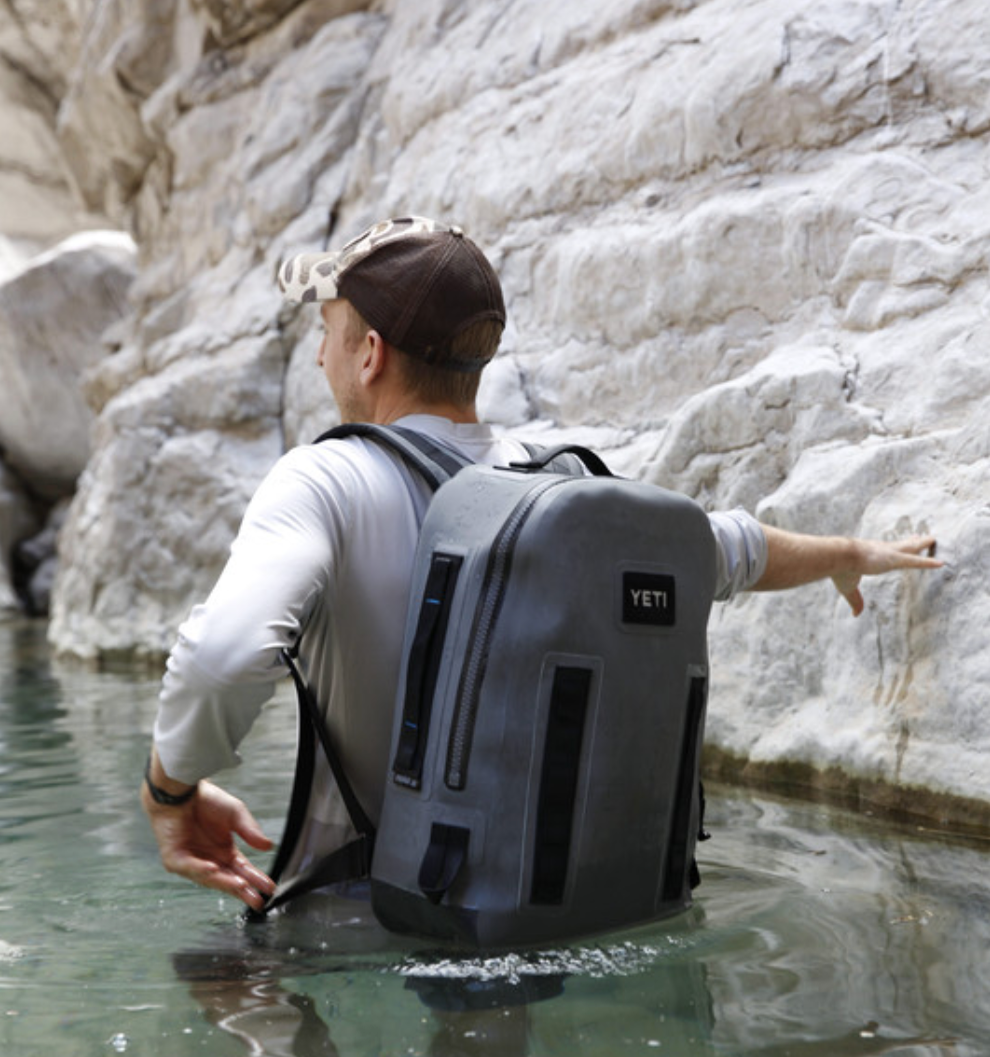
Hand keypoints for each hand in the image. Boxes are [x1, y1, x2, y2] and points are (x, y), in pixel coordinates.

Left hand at [141, 779, 275, 909]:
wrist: (181, 789)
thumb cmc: (206, 800)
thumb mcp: (236, 814)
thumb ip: (250, 831)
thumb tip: (268, 846)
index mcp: (224, 851)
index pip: (242, 870)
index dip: (256, 879)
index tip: (269, 888)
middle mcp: (209, 860)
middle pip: (228, 880)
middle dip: (242, 891)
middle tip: (257, 901)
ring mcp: (191, 861)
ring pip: (209, 878)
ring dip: (224, 882)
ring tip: (241, 886)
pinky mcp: (175, 858)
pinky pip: (189, 867)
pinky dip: (201, 869)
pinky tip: (214, 869)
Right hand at [831, 535, 941, 616]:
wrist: (837, 557)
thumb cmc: (840, 570)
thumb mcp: (848, 588)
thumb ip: (856, 601)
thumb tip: (856, 615)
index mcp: (871, 556)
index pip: (887, 551)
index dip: (896, 548)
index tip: (900, 544)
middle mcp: (882, 551)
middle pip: (901, 546)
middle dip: (912, 542)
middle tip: (922, 538)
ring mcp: (889, 554)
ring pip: (910, 548)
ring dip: (923, 544)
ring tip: (934, 540)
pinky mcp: (894, 559)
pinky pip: (915, 562)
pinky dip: (927, 563)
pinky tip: (940, 563)